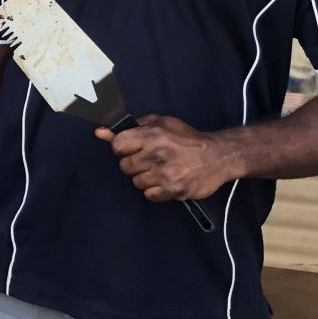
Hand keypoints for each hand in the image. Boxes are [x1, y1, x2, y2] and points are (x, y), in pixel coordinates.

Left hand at [94, 114, 240, 202]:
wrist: (217, 156)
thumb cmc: (186, 139)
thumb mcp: (160, 123)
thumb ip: (130, 127)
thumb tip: (100, 132)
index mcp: (151, 135)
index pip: (118, 145)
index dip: (122, 148)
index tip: (130, 149)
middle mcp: (156, 154)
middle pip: (125, 167)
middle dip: (134, 164)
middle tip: (149, 160)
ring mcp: (165, 174)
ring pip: (136, 182)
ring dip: (146, 178)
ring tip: (161, 170)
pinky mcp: (173, 190)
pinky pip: (149, 195)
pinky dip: (155, 191)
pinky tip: (166, 181)